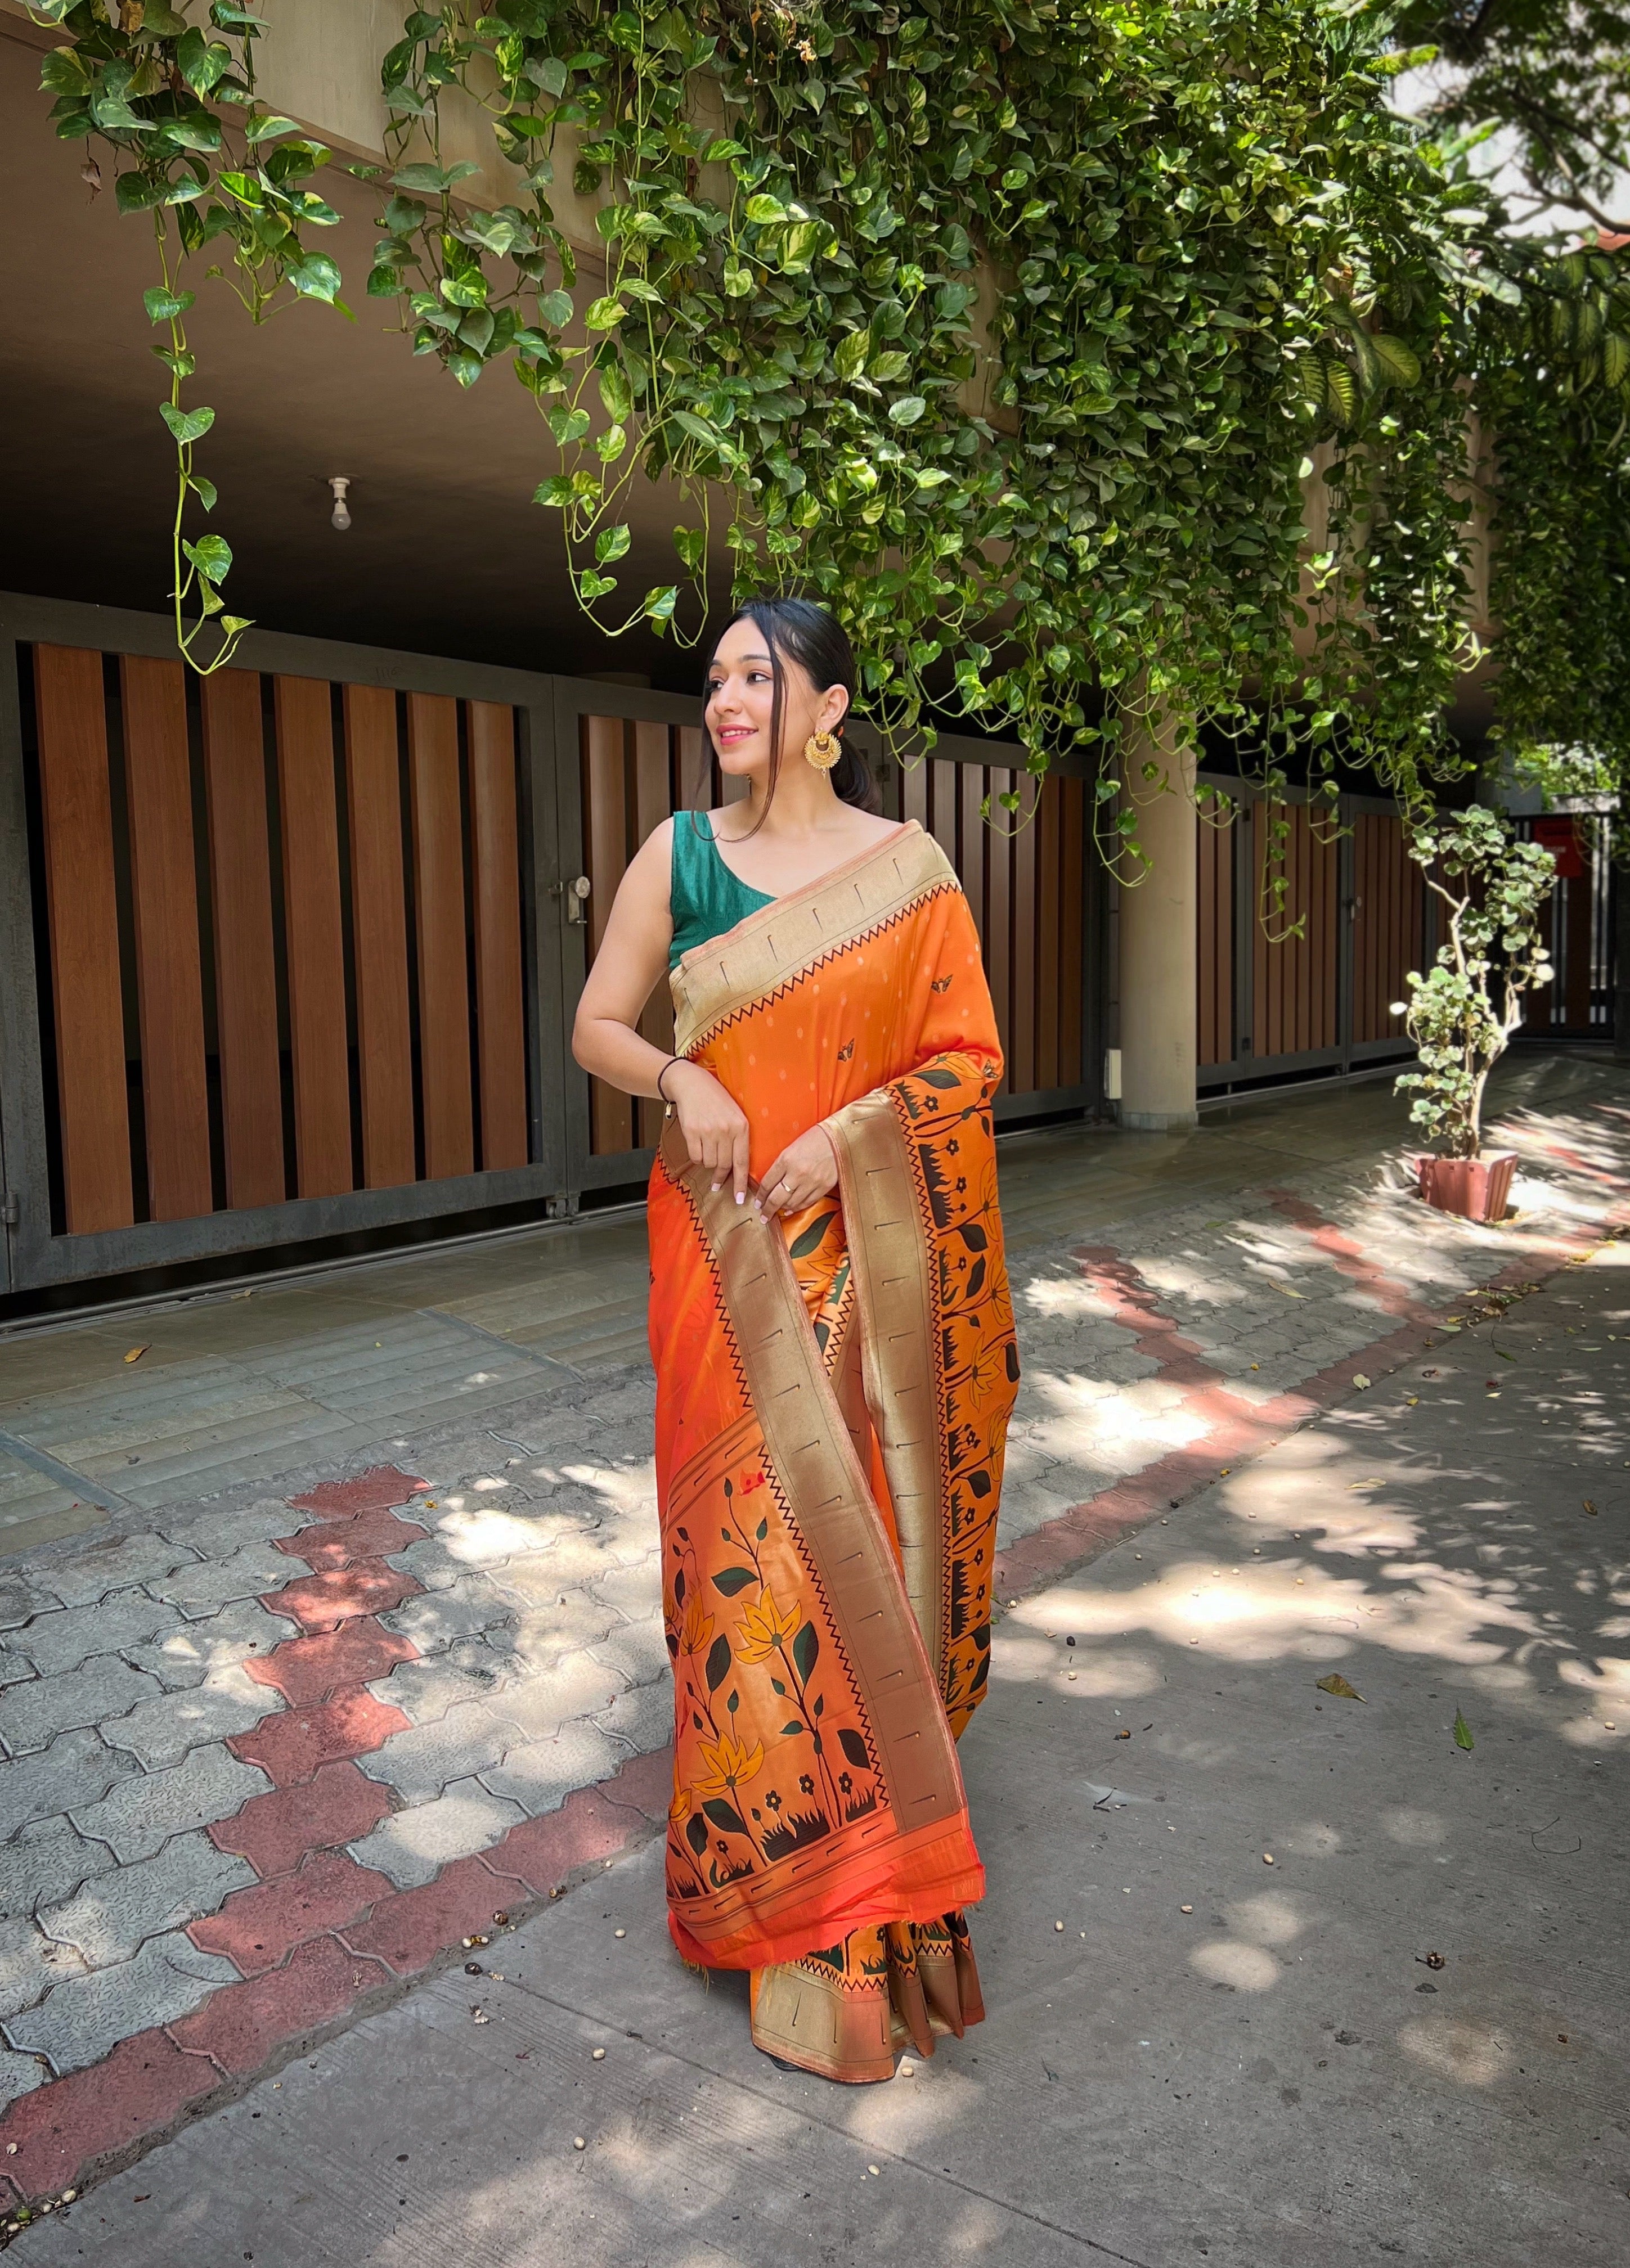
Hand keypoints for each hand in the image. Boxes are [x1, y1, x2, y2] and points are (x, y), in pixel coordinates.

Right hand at [668, 1061, 751, 1202]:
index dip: (740, 1183)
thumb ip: (739, 1138)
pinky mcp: (692, 1132)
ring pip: (709, 1163)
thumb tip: (739, 1168)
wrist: (693, 1085)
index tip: (739, 1199)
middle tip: (716, 1184)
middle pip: (724, 1166)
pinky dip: (697, 1156)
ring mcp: (708, 1131)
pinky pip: (695, 1157)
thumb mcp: (736, 1115)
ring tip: (707, 1150)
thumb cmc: (717, 1101)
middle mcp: (726, 1130)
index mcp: (742, 1127)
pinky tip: (698, 1146)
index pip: (742, 1161)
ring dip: (708, 1163)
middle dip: (720, 1178)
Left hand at [756, 1124, 838, 1222]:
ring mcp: (812, 1182)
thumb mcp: (792, 1147)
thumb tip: (772, 1183)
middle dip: (767, 1209)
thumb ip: (781, 1165)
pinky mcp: (824, 1187)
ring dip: (782, 1209)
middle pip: (776, 1198)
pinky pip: (807, 1203)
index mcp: (786, 1160)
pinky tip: (791, 1209)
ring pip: (791, 1203)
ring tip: (776, 1212)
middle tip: (763, 1215)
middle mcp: (797, 1173)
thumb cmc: (815, 1138)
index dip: (760, 1196)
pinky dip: (797, 1208)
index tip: (757, 1202)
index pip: (767, 1183)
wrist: (840, 1137)